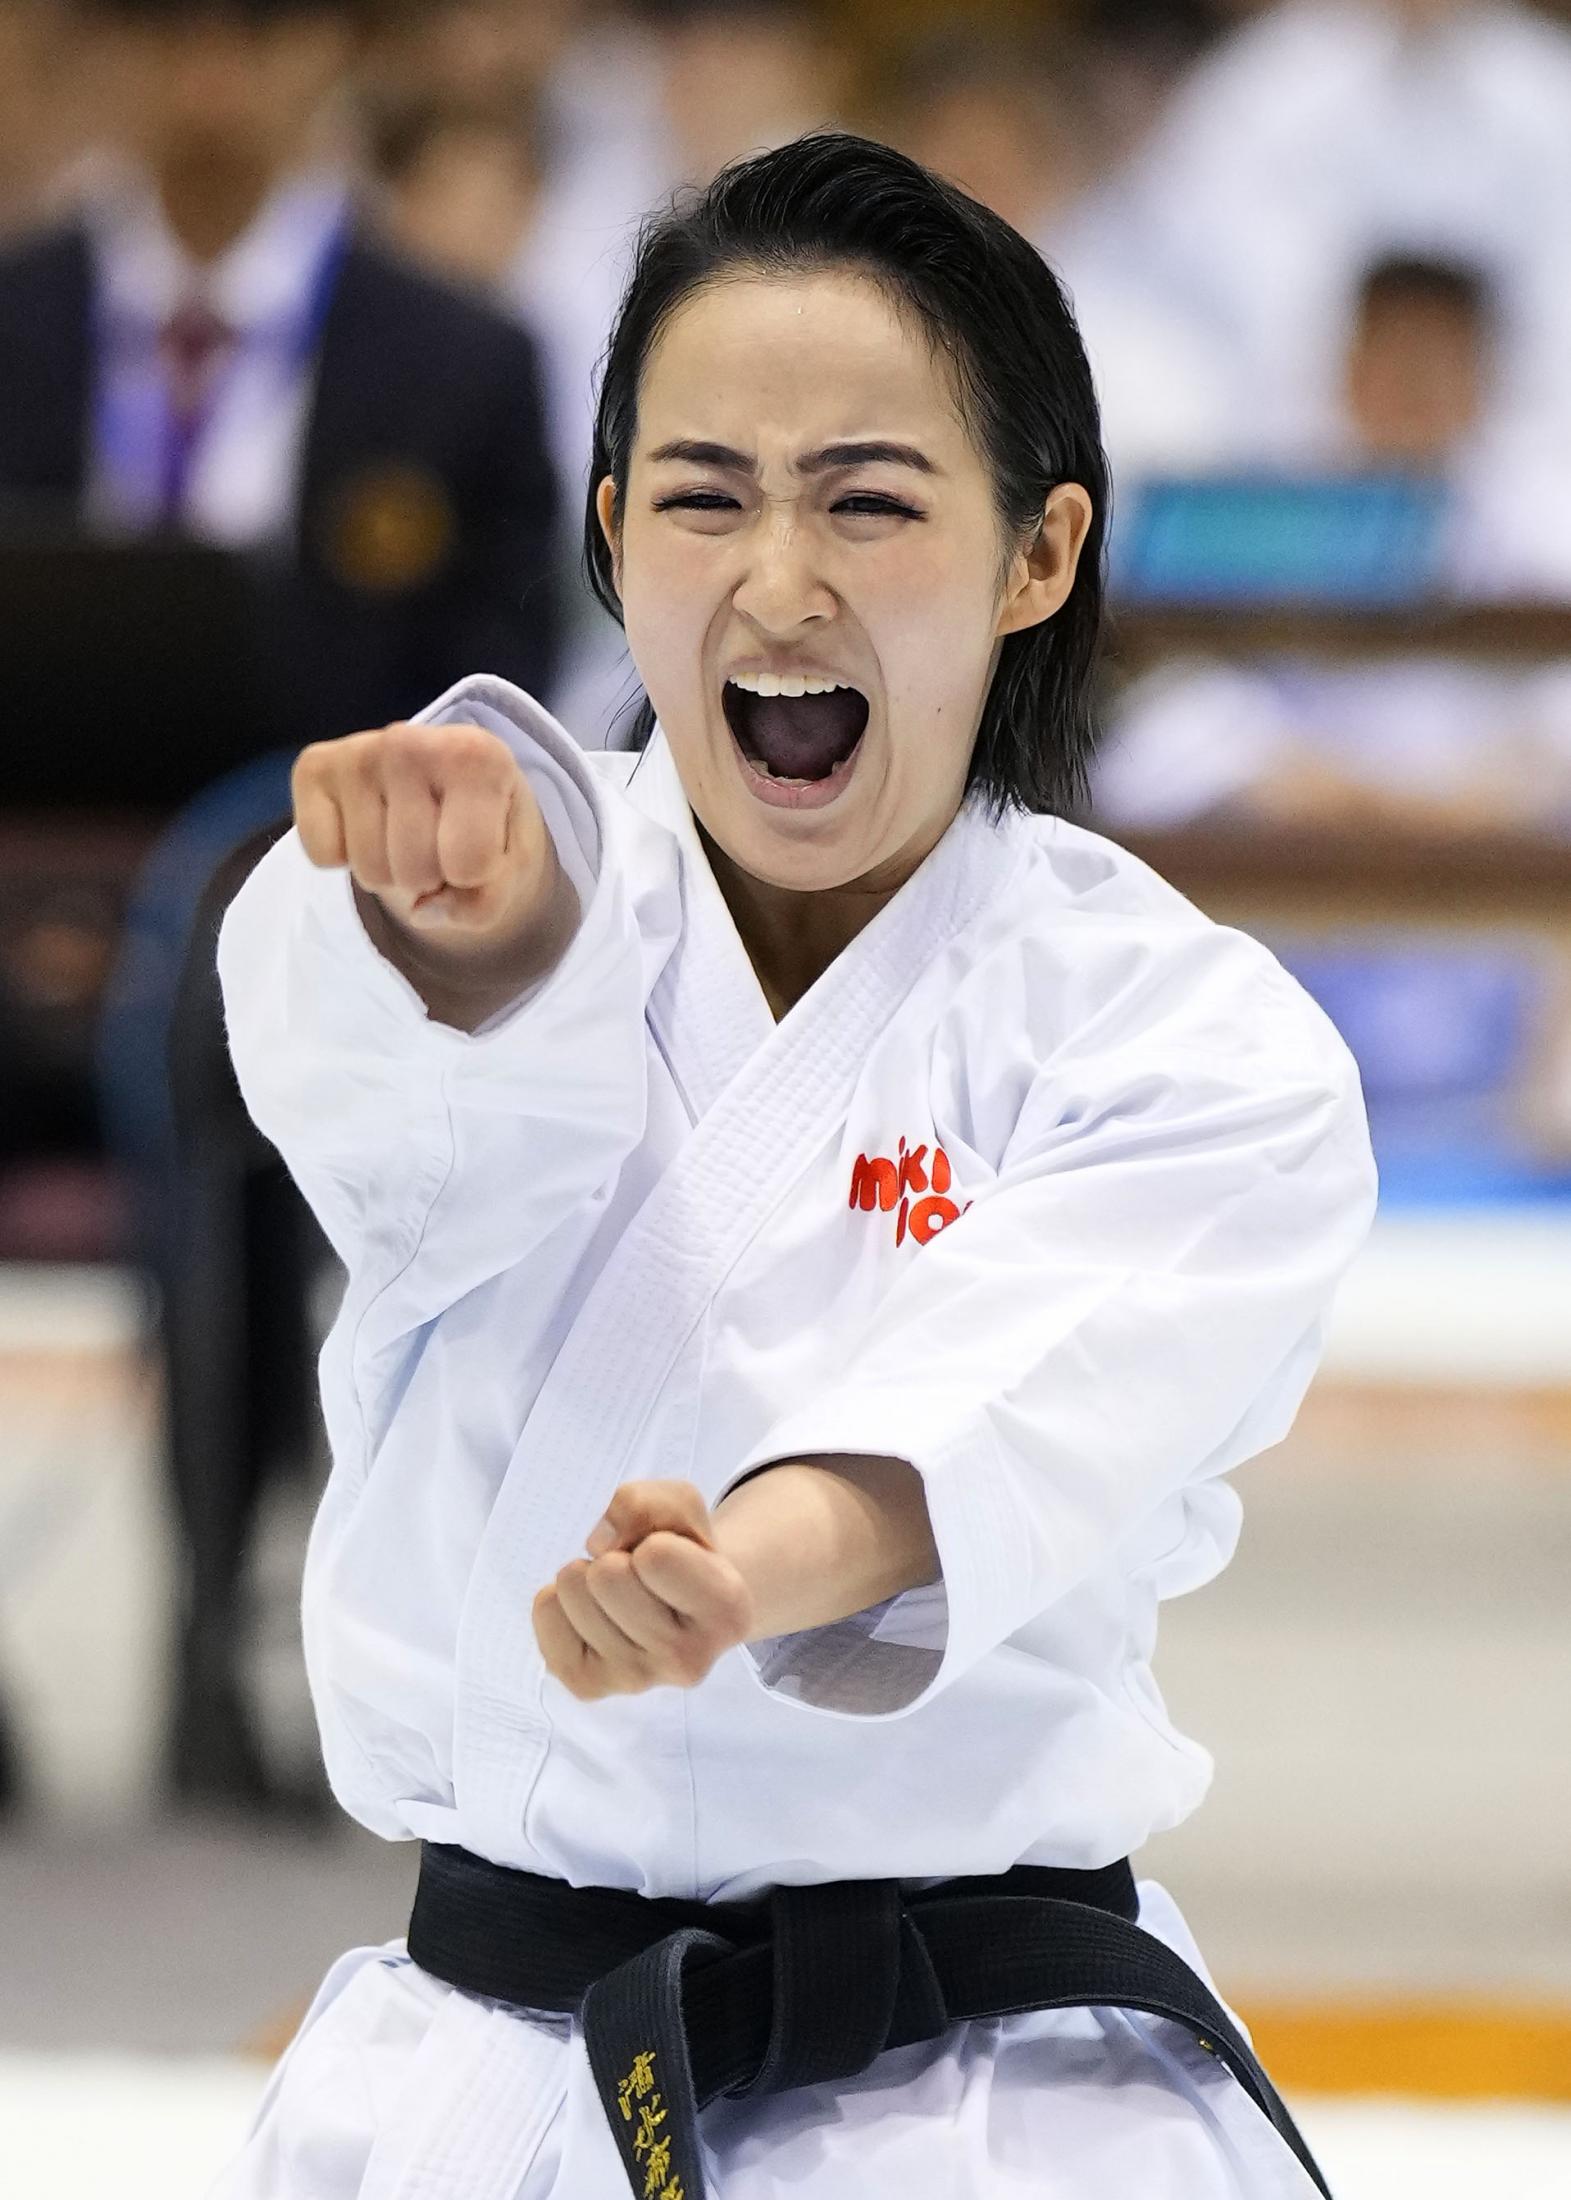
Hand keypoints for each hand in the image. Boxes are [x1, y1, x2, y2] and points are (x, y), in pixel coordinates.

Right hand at [292, 718, 557, 951]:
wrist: (452, 782)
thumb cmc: (489, 824)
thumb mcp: (512, 865)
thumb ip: (486, 901)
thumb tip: (422, 912)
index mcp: (475, 755)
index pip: (469, 866)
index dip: (476, 879)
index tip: (480, 846)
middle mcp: (410, 740)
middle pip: (415, 872)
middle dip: (431, 877)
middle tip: (438, 842)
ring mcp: (357, 751)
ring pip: (370, 872)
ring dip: (391, 872)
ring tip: (407, 834)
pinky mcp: (314, 767)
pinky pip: (323, 855)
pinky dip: (344, 858)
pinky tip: (369, 823)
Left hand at [532, 1481, 756, 1702]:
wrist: (675, 1608)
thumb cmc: (682, 1551)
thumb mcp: (683, 1506)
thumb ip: (648, 1502)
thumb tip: (597, 1542)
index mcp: (727, 1612)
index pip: (655, 1556)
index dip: (653, 1540)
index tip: (668, 1558)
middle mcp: (687, 1660)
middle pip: (607, 1575)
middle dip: (615, 1558)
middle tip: (638, 1577)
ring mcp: (636, 1680)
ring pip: (571, 1590)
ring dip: (587, 1577)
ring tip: (618, 1595)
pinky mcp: (590, 1686)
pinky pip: (545, 1611)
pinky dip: (561, 1599)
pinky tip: (593, 1613)